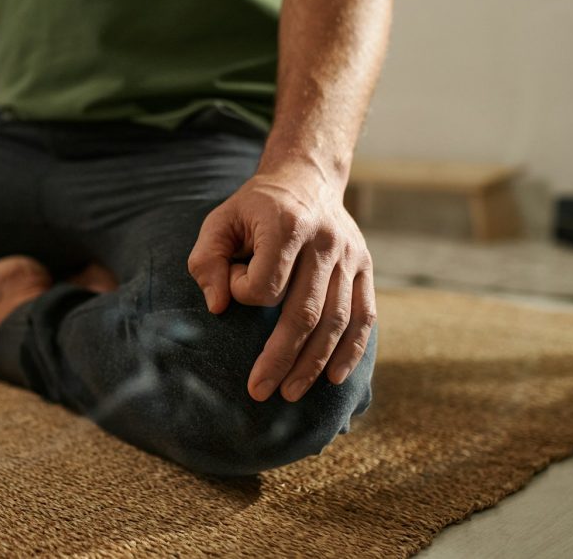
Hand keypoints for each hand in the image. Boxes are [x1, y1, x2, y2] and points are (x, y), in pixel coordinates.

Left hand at [187, 161, 375, 402]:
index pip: (267, 282)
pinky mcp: (365, 268)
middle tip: (259, 391)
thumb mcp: (220, 222)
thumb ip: (208, 261)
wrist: (306, 179)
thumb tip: (217, 307)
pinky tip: (333, 378)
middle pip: (305, 312)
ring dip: (313, 362)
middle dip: (281, 357)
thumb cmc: (254, 208)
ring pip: (337, 320)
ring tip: (290, 393)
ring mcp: (351, 256)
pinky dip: (351, 351)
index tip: (233, 289)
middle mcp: (325, 241)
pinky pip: (364, 316)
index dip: (244, 295)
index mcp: (287, 225)